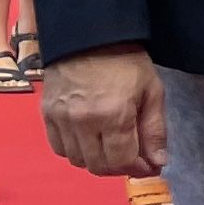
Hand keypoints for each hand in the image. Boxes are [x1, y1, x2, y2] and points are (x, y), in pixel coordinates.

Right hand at [42, 45, 163, 176]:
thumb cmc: (127, 62)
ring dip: (97, 161)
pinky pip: (58, 148)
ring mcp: (61, 118)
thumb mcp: (152, 92)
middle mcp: (83, 121)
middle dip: (119, 168)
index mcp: (113, 115)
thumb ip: (155, 131)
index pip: (122, 162)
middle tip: (131, 158)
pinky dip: (75, 151)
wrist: (89, 35)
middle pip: (99, 166)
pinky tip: (89, 140)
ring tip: (110, 148)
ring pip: (77, 160)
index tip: (148, 166)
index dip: (138, 170)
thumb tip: (157, 164)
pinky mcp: (46, 113)